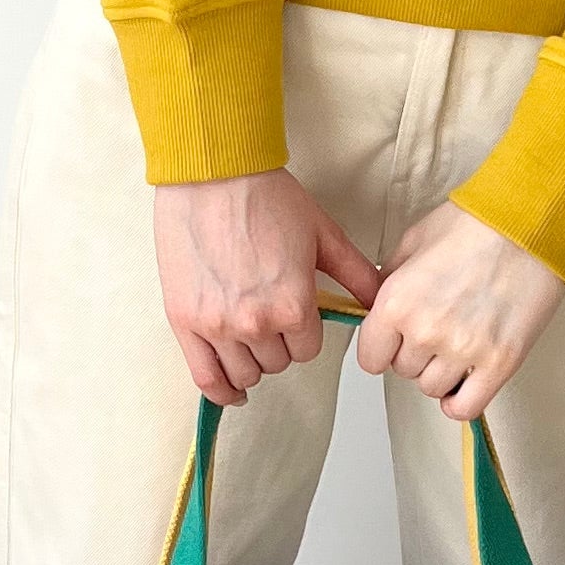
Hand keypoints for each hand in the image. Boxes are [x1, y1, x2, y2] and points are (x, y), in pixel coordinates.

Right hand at [154, 171, 381, 407]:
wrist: (213, 174)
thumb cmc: (267, 197)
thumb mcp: (323, 234)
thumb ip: (356, 274)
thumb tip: (379, 300)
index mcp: (293, 306)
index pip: (308, 350)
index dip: (304, 333)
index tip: (295, 316)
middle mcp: (256, 324)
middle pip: (276, 363)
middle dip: (278, 345)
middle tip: (270, 317)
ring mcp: (217, 325)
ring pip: (244, 373)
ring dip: (251, 360)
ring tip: (247, 337)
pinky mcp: (185, 321)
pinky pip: (205, 378)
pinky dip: (220, 390)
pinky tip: (230, 388)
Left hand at [356, 200, 564, 424]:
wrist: (529, 224)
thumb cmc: (474, 224)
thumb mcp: (414, 242)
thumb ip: (390, 281)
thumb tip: (378, 307)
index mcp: (396, 302)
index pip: (370, 357)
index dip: (383, 347)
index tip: (395, 340)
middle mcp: (425, 331)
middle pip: (402, 371)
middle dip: (415, 353)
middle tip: (438, 328)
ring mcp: (464, 350)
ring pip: (432, 388)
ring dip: (440, 372)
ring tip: (457, 345)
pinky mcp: (500, 363)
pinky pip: (466, 407)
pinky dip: (460, 403)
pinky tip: (464, 385)